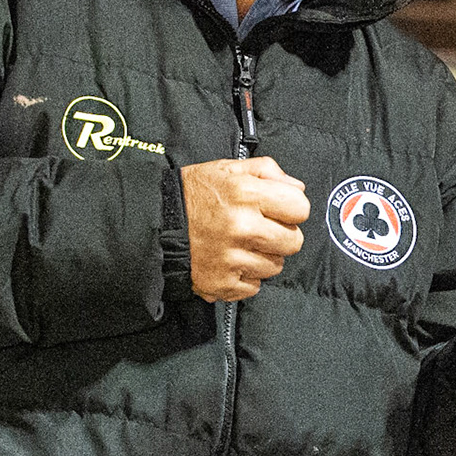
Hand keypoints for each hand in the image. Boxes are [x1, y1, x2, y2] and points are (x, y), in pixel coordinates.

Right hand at [180, 156, 308, 300]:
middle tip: (261, 229)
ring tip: (240, 245)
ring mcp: (232, 259)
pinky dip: (245, 276)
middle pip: (294, 242)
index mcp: (246, 194)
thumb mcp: (229, 168)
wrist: (154, 224)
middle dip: (282, 235)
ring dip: (263, 257)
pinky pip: (254, 286)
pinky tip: (229, 261)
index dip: (292, 208)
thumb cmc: (194, 195)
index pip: (300, 209)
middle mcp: (241, 228)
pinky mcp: (222, 283)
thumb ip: (268, 171)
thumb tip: (297, 189)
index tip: (279, 210)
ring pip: (275, 266)